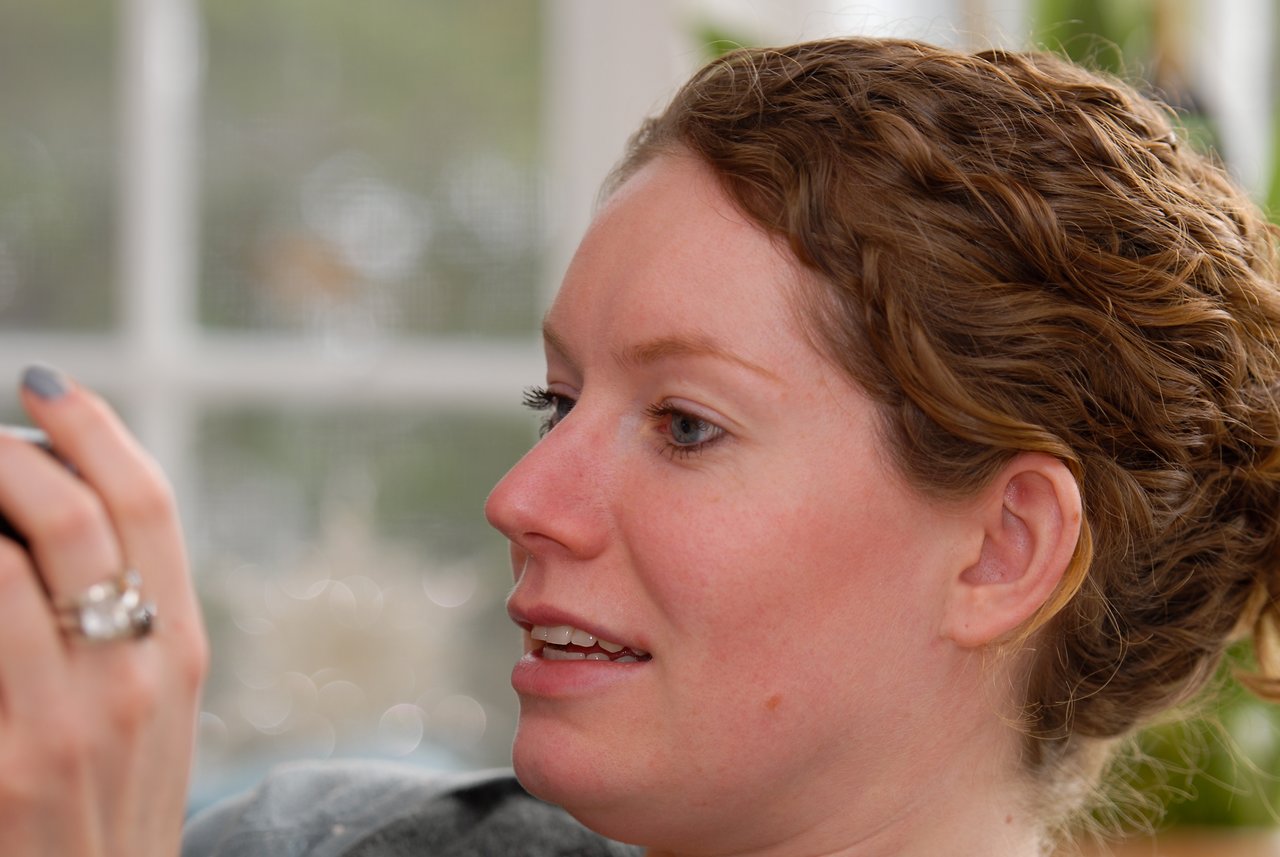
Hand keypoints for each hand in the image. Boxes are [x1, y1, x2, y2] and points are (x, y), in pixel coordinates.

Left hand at [0, 365, 207, 855]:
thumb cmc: (112, 813)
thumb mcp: (148, 714)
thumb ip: (126, 625)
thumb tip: (59, 532)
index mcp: (180, 649)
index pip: (151, 504)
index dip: (95, 430)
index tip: (46, 386)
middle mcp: (141, 673)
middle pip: (84, 514)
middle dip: (10, 449)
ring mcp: (75, 721)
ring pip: (12, 561)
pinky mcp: (12, 766)